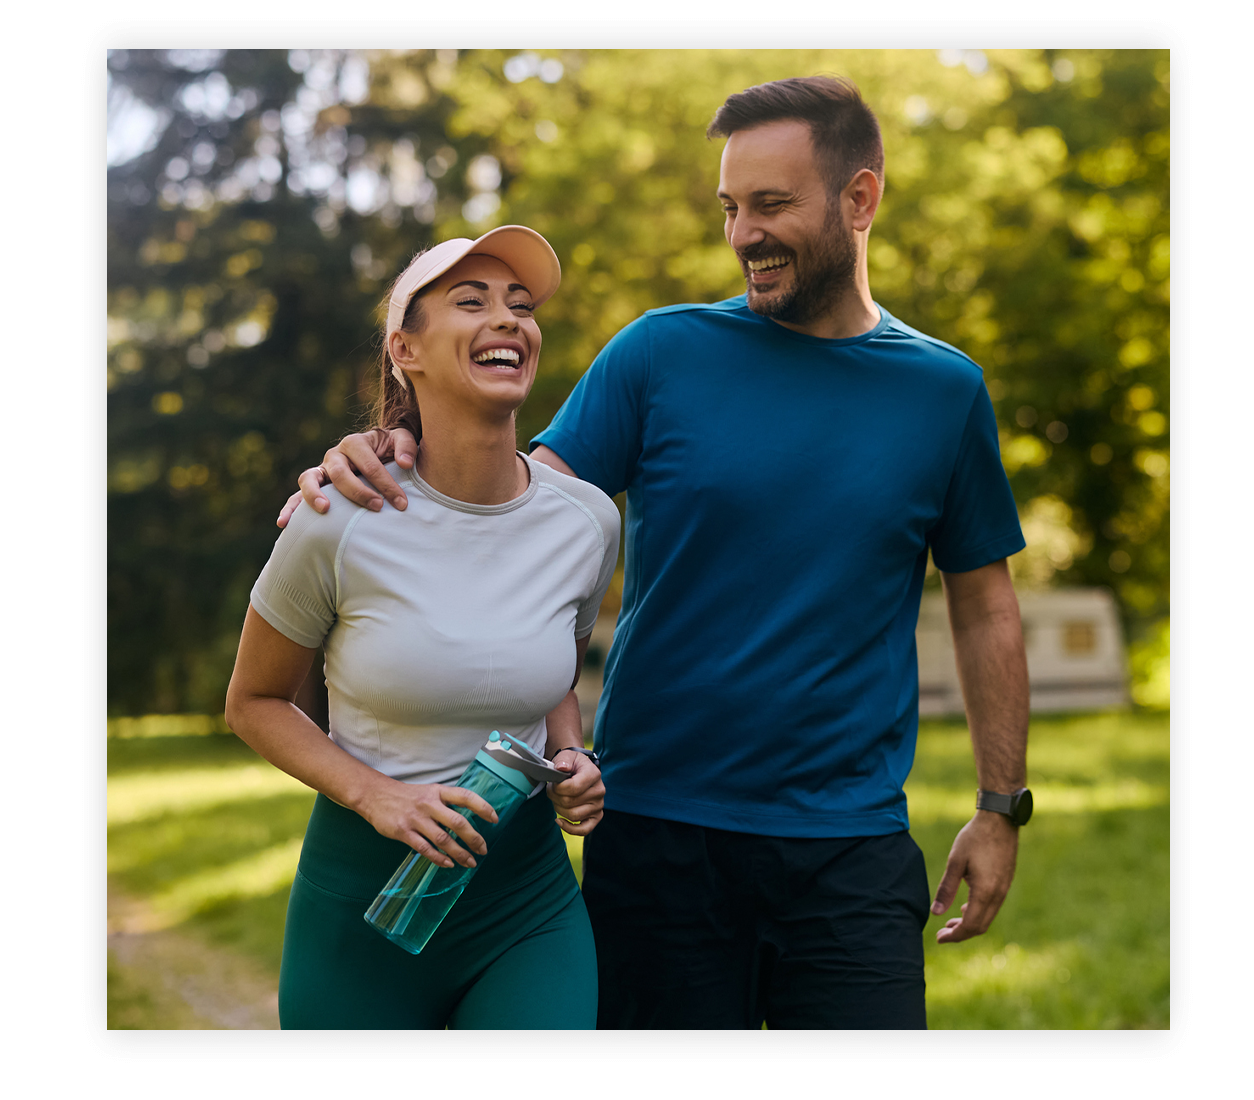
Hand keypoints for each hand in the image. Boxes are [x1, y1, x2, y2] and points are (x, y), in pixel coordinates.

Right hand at [276, 427, 418, 526]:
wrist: (378, 453)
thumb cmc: (391, 450)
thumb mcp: (401, 440)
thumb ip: (406, 447)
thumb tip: (406, 463)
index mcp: (355, 443)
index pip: (369, 464)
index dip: (385, 483)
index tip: (401, 503)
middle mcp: (335, 455)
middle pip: (340, 473)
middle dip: (359, 491)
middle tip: (376, 507)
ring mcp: (322, 471)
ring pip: (309, 479)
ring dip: (314, 494)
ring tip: (324, 509)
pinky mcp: (315, 486)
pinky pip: (296, 496)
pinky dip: (289, 508)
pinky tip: (284, 524)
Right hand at [357, 777, 499, 868]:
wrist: (374, 795)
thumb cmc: (407, 796)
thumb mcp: (429, 792)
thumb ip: (446, 803)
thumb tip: (467, 821)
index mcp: (438, 791)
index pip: (466, 797)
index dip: (482, 807)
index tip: (495, 819)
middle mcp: (429, 804)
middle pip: (457, 822)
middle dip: (473, 838)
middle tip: (483, 849)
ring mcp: (416, 818)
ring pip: (443, 839)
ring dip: (459, 853)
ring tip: (470, 862)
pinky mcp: (403, 832)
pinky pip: (424, 848)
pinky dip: (438, 858)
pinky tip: (448, 864)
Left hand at [546, 750, 604, 836]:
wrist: (580, 770)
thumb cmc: (572, 764)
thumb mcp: (566, 756)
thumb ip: (563, 760)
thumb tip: (561, 768)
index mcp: (594, 775)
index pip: (573, 788)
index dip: (558, 788)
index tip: (553, 783)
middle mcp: (599, 791)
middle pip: (570, 803)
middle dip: (554, 797)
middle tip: (552, 789)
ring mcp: (599, 805)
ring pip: (573, 815)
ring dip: (558, 808)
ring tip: (556, 798)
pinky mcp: (596, 816)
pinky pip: (584, 829)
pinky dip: (570, 829)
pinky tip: (559, 821)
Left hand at [931, 811, 1018, 943]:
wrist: (1000, 820)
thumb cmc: (974, 838)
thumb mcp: (955, 862)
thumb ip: (946, 889)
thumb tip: (935, 913)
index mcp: (985, 891)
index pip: (970, 925)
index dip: (954, 935)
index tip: (939, 938)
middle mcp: (998, 895)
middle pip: (980, 926)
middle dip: (961, 933)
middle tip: (942, 933)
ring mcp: (1004, 889)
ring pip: (987, 917)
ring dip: (970, 923)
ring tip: (950, 922)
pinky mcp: (1006, 882)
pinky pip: (993, 907)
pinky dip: (978, 912)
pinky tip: (965, 907)